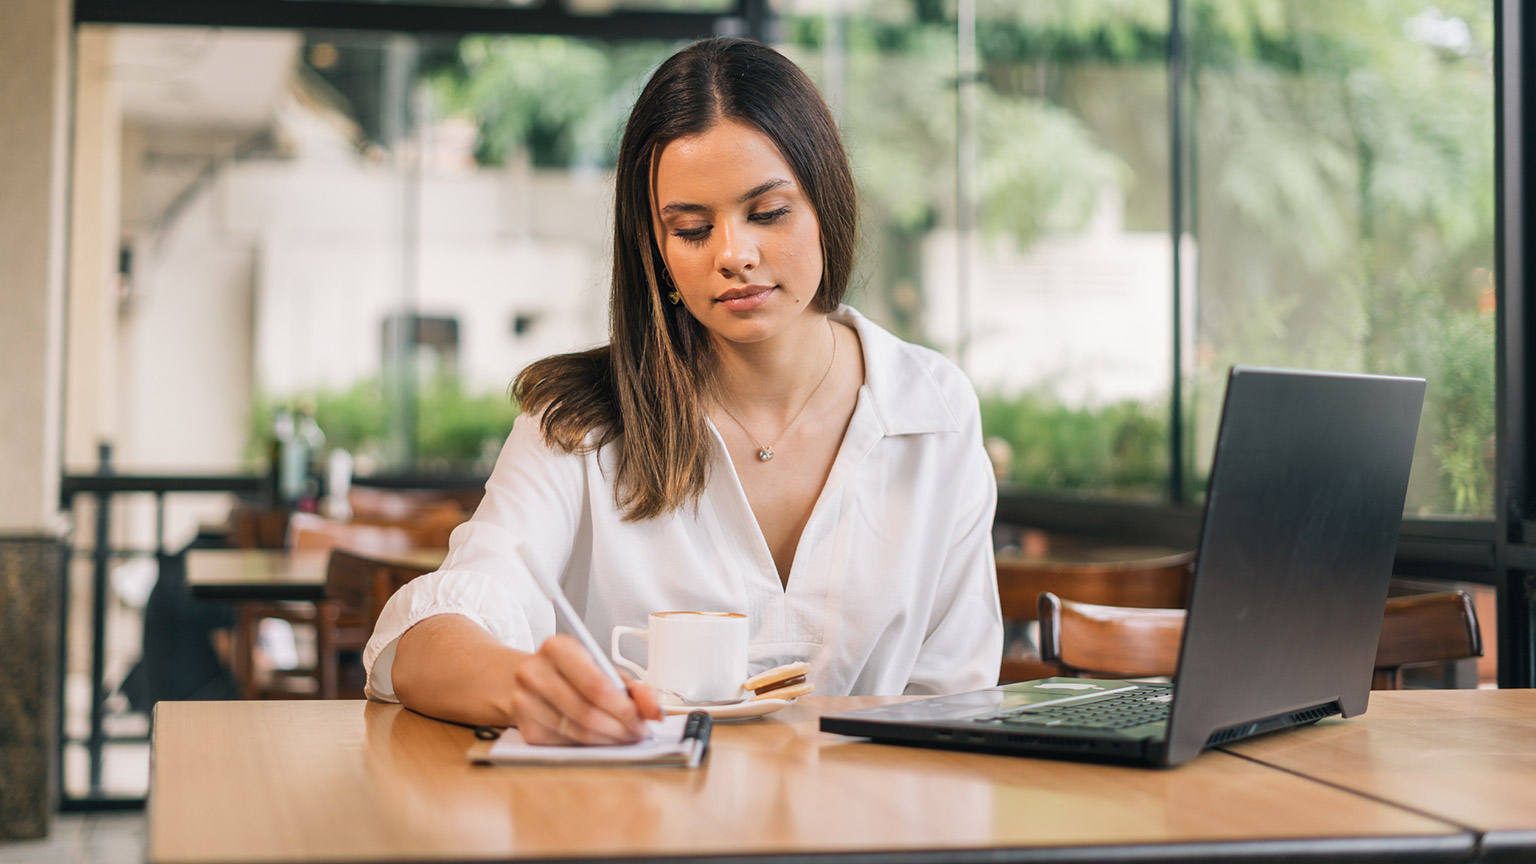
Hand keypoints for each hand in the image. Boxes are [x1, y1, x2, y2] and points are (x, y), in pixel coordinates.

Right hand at [510, 634, 662, 744]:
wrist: (524, 678)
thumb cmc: (572, 672)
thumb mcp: (602, 668)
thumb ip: (633, 688)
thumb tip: (654, 711)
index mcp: (557, 648)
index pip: (596, 685)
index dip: (625, 709)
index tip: (643, 720)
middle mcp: (534, 673)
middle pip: (587, 712)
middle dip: (621, 728)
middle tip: (638, 733)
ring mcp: (524, 702)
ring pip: (578, 733)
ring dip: (608, 740)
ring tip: (624, 736)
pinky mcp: (525, 728)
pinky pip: (566, 744)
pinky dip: (590, 745)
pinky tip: (600, 739)